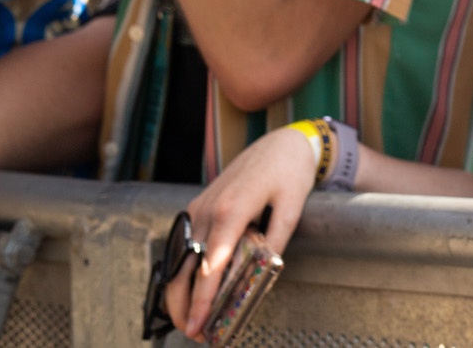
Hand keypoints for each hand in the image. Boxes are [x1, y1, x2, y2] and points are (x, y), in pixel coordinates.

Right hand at [168, 128, 317, 338]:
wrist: (280, 143)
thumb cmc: (289, 173)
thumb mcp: (293, 206)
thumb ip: (276, 239)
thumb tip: (264, 273)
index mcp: (232, 209)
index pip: (211, 262)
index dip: (203, 296)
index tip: (199, 322)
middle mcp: (208, 209)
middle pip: (185, 265)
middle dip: (184, 302)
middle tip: (193, 331)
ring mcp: (198, 207)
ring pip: (179, 257)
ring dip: (179, 290)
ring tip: (188, 318)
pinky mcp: (197, 207)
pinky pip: (183, 244)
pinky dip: (182, 270)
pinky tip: (188, 290)